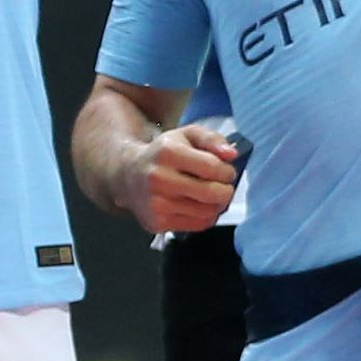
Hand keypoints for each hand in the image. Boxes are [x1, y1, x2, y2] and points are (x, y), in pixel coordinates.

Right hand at [127, 127, 242, 234]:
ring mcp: (157, 204)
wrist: (128, 175)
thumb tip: (232, 154)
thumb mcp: (186, 135)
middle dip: (227, 190)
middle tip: (224, 186)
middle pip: (212, 194)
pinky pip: (198, 225)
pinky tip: (200, 205)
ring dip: (218, 205)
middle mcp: (159, 179)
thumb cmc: (163, 154)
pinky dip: (207, 217)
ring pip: (208, 212)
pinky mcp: (158, 223)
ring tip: (212, 195)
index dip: (228, 172)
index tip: (226, 171)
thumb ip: (212, 139)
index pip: (213, 168)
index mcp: (168, 153)